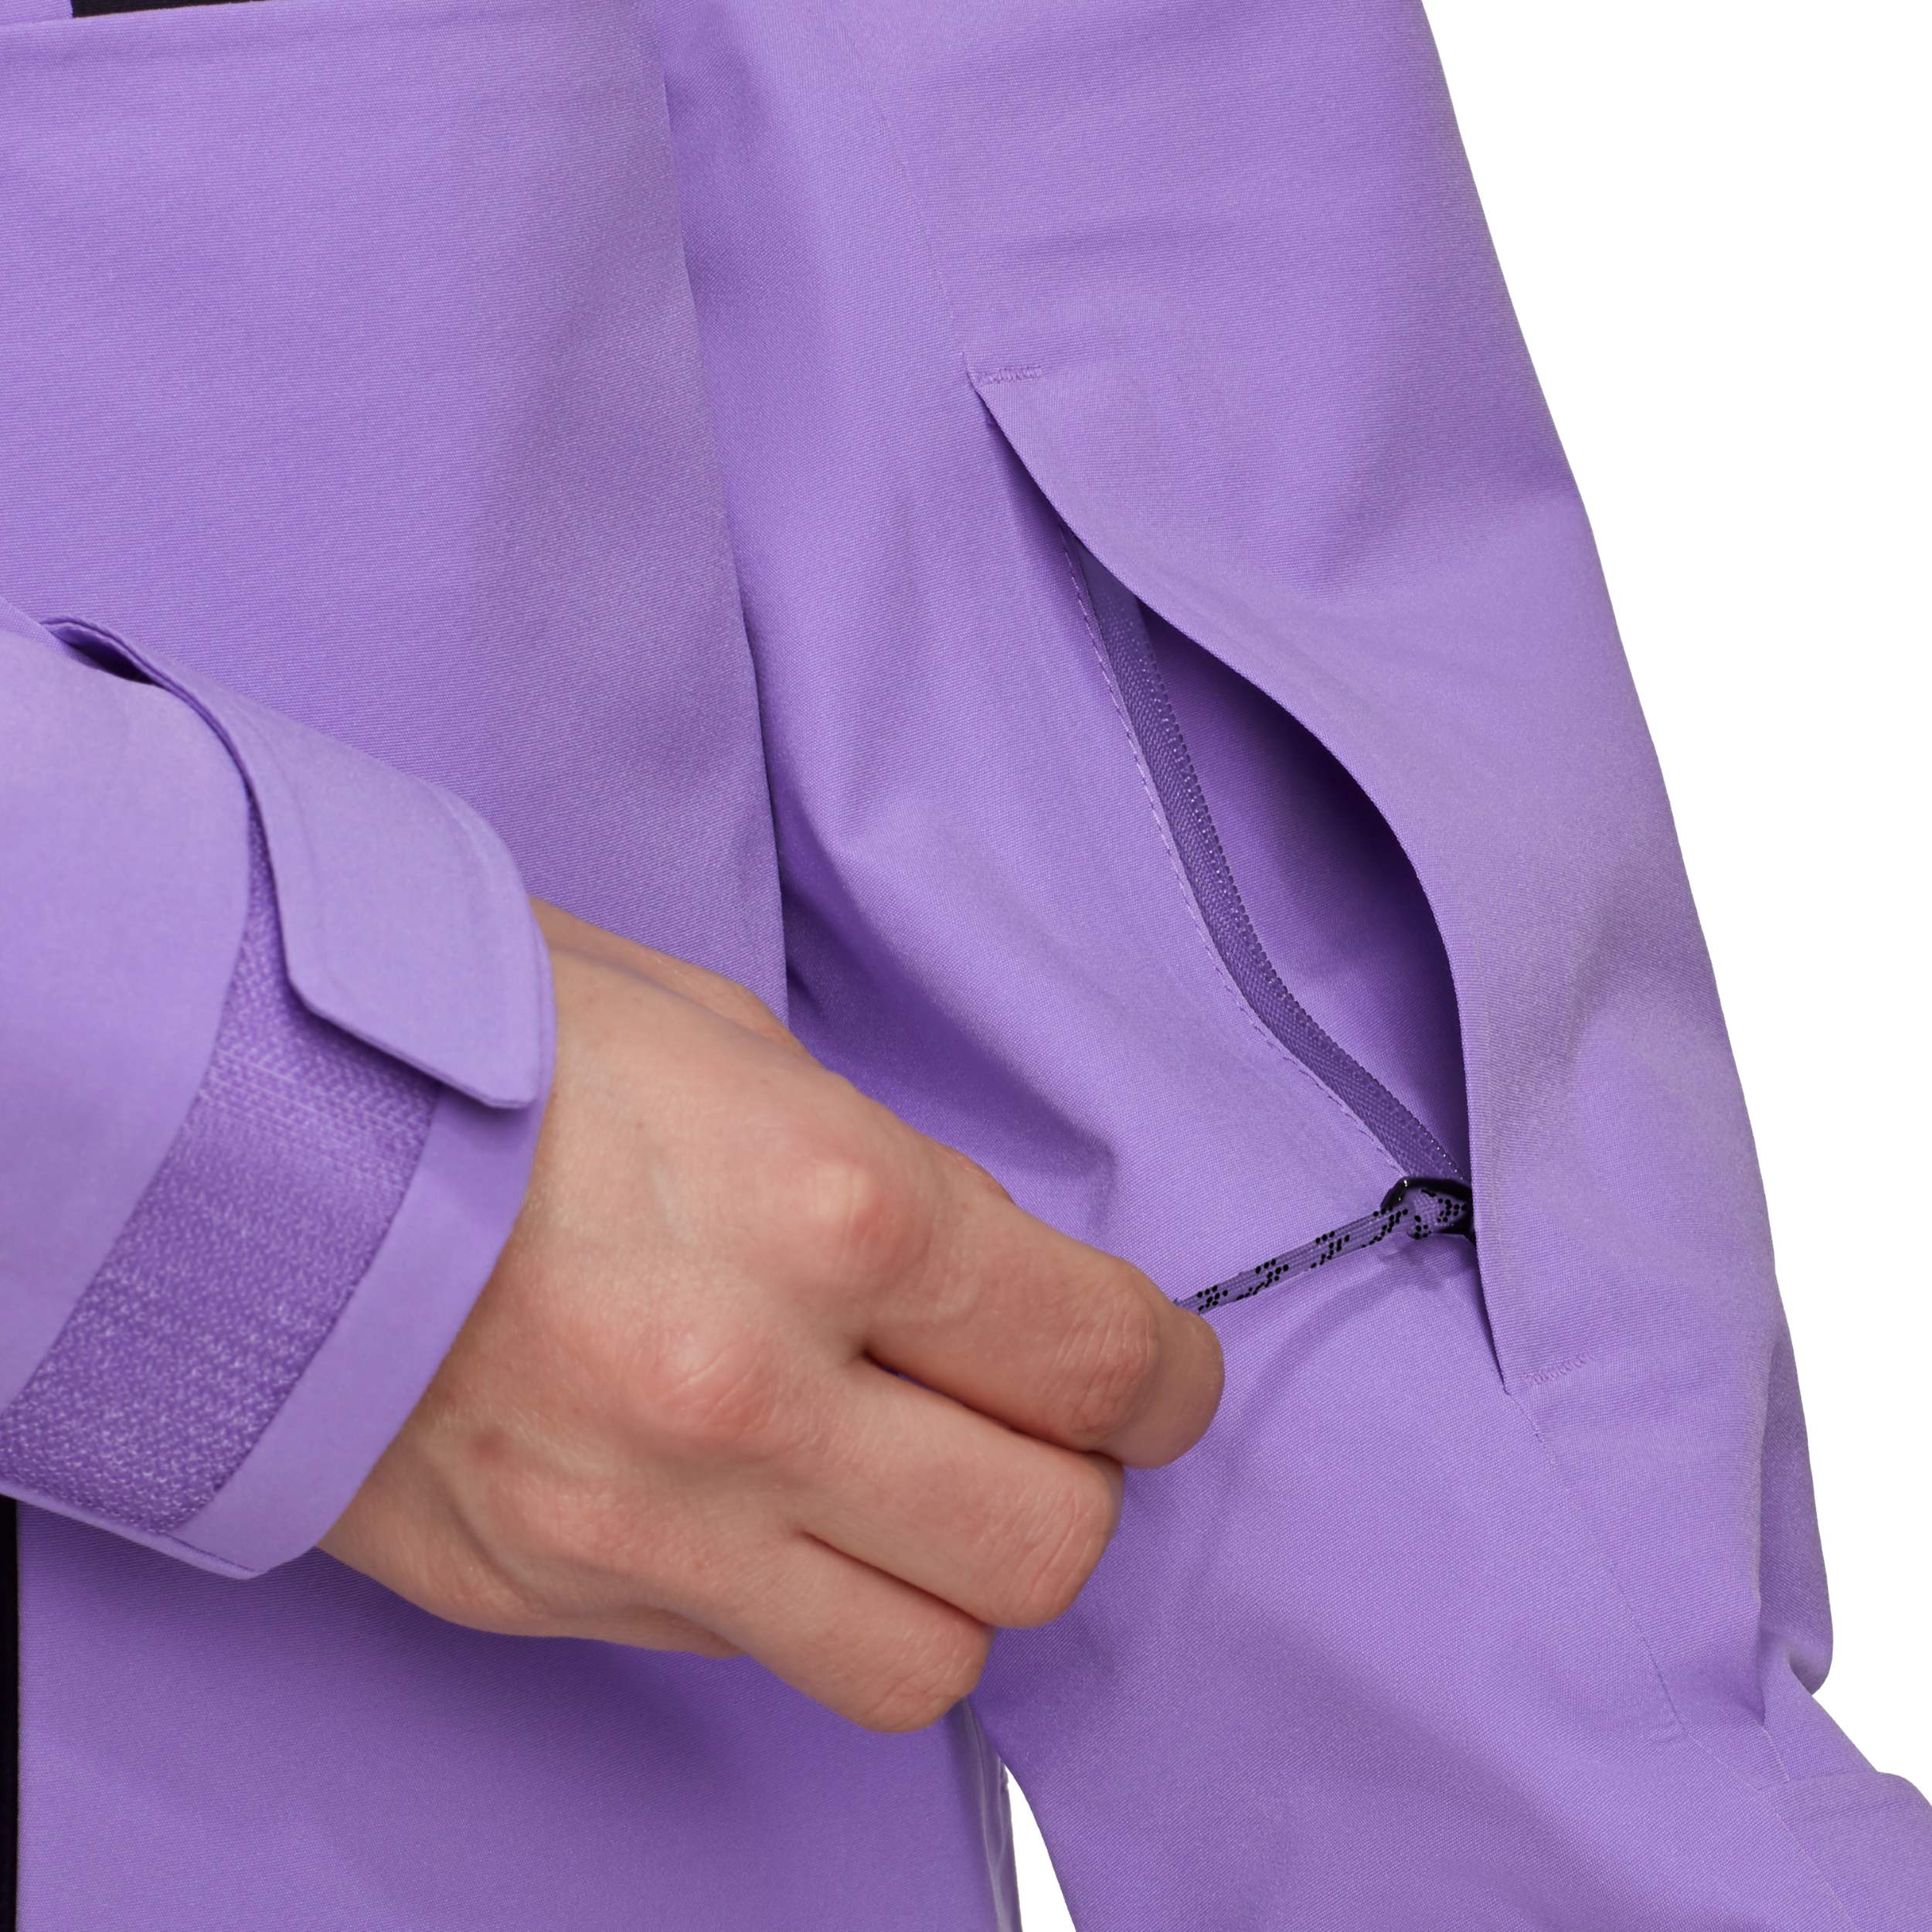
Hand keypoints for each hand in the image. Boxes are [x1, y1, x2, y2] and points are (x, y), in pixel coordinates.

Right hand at [320, 903, 1222, 1729]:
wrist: (254, 1121)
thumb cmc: (505, 1048)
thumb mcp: (741, 1050)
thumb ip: (895, 1187)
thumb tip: (996, 1299)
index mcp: (831, 1207)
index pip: (1099, 1359)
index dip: (1168, 1376)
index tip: (1157, 1373)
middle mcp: (755, 1390)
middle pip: (1048, 1542)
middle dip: (1079, 1482)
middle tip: (1043, 1423)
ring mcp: (649, 1521)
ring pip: (925, 1658)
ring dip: (957, 1579)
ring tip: (916, 1489)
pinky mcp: (557, 1596)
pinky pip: (765, 1659)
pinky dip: (816, 1605)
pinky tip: (779, 1511)